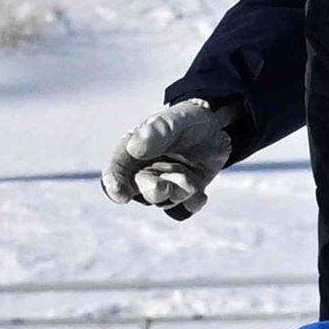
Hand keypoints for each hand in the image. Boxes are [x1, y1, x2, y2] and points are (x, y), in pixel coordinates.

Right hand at [102, 98, 250, 219]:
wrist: (214, 128)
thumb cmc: (186, 121)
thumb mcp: (175, 119)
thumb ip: (157, 131)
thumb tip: (134, 149)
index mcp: (132, 151)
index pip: (116, 171)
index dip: (114, 185)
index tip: (122, 195)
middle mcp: (145, 172)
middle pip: (142, 191)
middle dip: (153, 191)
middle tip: (164, 187)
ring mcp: (165, 184)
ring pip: (166, 201)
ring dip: (179, 192)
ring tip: (190, 179)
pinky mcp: (184, 194)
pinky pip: (185, 209)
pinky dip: (193, 203)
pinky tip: (201, 194)